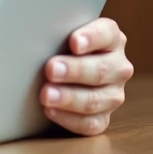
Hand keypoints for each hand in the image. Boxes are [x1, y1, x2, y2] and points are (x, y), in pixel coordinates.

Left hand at [40, 18, 132, 135]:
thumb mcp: (61, 33)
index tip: (73, 42)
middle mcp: (118, 66)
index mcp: (112, 39)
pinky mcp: (104, 117)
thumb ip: (57, 30)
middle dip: (75, 70)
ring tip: (46, 95)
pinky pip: (90, 123)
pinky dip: (69, 119)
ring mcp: (113, 94)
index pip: (107, 34)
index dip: (91, 37)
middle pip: (101, 69)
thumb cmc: (59, 46)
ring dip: (69, 98)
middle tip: (51, 69)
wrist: (59, 72)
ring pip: (96, 99)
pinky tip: (50, 111)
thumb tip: (34, 31)